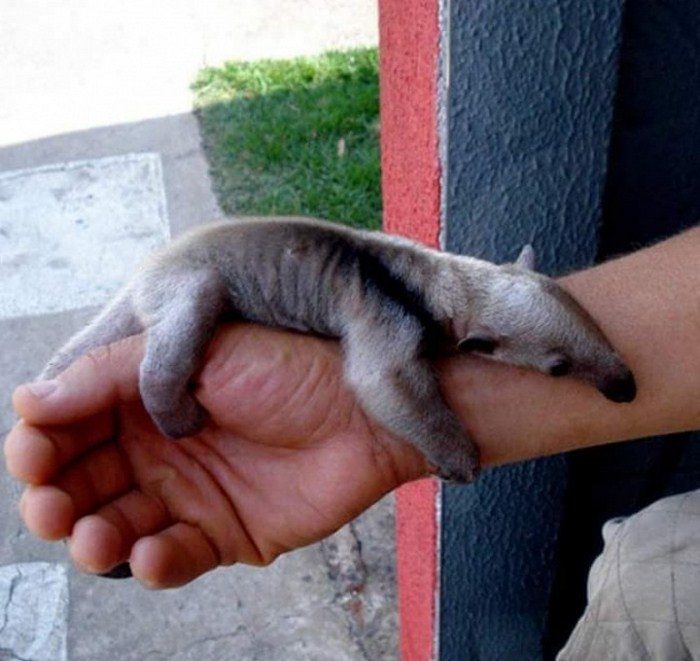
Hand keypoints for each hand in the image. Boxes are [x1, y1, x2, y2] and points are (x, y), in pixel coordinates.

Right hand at [4, 325, 427, 587]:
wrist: (364, 409)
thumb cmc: (287, 368)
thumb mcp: (197, 351)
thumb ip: (113, 375)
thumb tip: (29, 400)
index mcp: (144, 398)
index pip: (69, 426)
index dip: (41, 443)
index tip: (30, 454)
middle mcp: (159, 447)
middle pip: (83, 482)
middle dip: (55, 497)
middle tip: (50, 504)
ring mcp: (190, 492)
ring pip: (117, 527)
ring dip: (95, 538)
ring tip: (95, 537)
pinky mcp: (224, 532)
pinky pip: (174, 557)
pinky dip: (155, 563)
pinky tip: (152, 555)